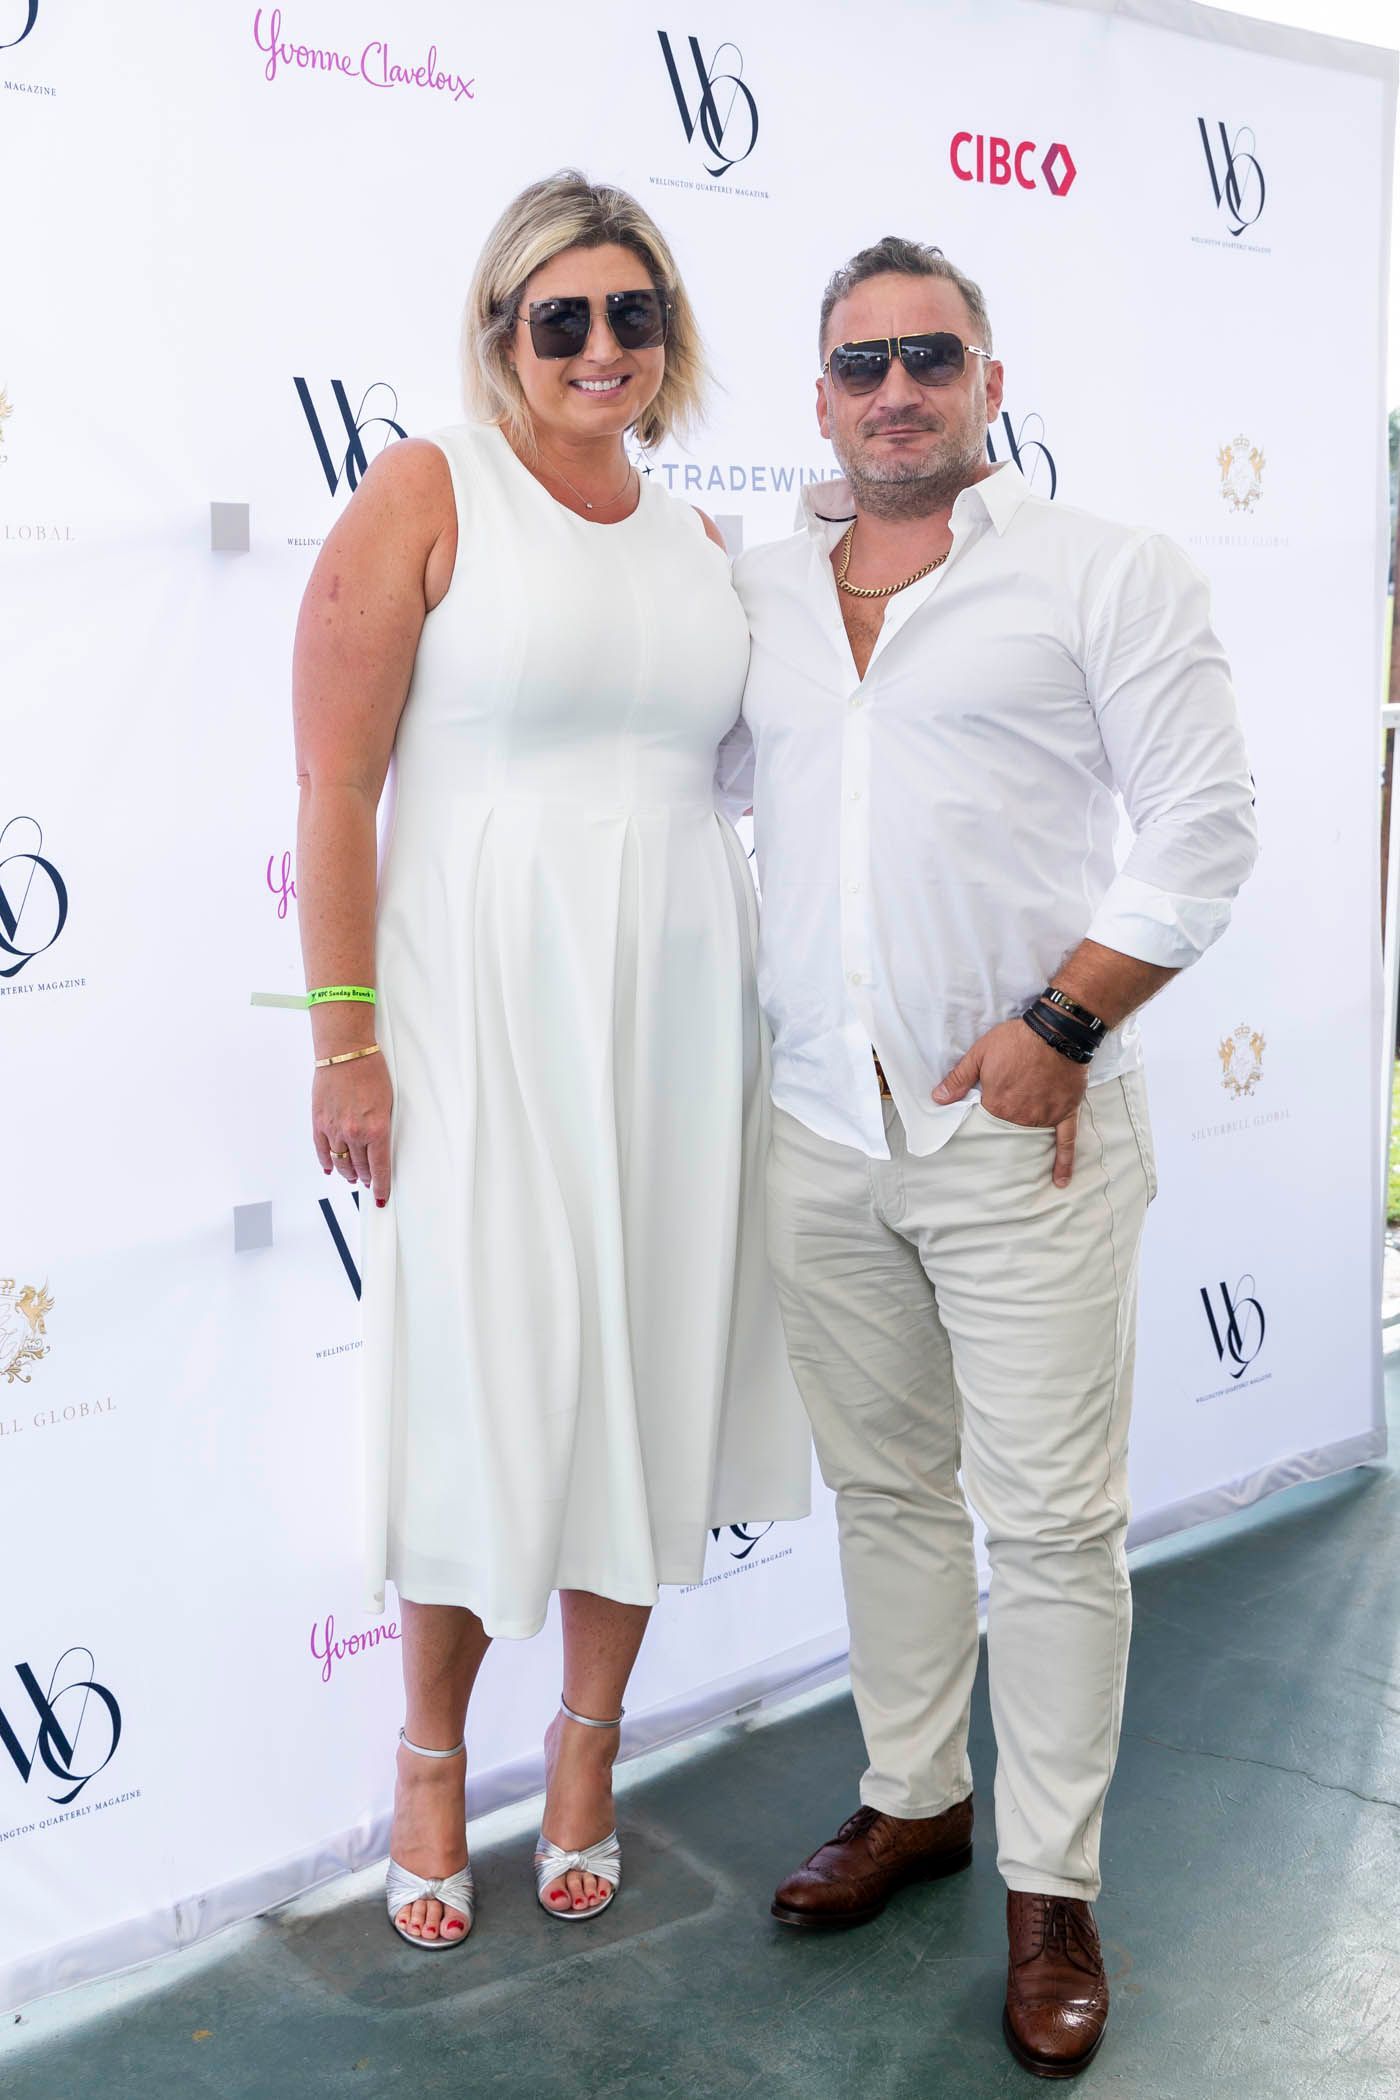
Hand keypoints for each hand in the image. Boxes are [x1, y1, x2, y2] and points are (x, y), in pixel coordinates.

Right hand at [313, 1053, 393, 1205]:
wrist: (345, 1052)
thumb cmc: (370, 1070)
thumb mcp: (388, 1102)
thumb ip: (382, 1127)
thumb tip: (380, 1146)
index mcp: (376, 1129)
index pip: (379, 1167)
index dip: (381, 1185)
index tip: (381, 1196)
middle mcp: (354, 1133)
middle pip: (360, 1166)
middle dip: (365, 1177)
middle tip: (368, 1182)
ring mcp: (333, 1129)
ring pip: (341, 1162)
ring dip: (348, 1172)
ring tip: (352, 1177)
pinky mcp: (318, 1121)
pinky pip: (321, 1149)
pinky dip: (327, 1162)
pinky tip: (330, 1168)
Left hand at [932, 1017, 1088, 1187]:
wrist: (1057, 1030)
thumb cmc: (1016, 1040)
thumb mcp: (980, 1054)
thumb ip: (959, 1078)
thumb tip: (937, 1099)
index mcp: (999, 1105)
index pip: (983, 1126)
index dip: (979, 1127)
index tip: (973, 1137)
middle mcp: (1022, 1117)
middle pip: (1007, 1136)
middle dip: (1001, 1142)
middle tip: (994, 1157)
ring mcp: (1045, 1117)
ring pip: (1033, 1142)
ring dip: (1026, 1154)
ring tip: (1017, 1171)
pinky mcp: (1066, 1113)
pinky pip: (1066, 1142)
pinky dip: (1064, 1163)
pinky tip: (1060, 1181)